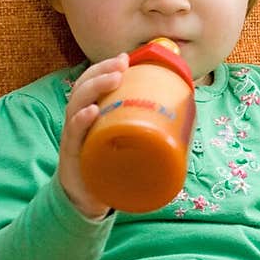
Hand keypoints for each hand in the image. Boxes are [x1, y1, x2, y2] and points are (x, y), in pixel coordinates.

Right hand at [58, 55, 129, 218]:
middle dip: (102, 71)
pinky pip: (73, 137)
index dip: (104, 68)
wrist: (86, 201)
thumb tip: (187, 124)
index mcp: (89, 116)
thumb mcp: (126, 145)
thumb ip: (145, 131)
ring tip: (114, 78)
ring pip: (77, 106)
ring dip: (94, 88)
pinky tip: (91, 112)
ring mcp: (74, 139)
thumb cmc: (108, 168)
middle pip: (83, 89)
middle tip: (122, 63)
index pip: (91, 84)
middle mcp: (78, 123)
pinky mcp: (73, 159)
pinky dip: (81, 122)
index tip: (126, 58)